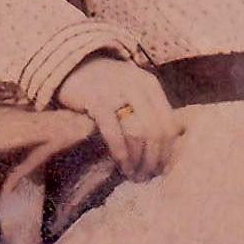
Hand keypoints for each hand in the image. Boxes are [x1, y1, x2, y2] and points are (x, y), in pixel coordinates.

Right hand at [55, 56, 185, 182]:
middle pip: (156, 131)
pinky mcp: (97, 100)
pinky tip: (122, 164)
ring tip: (134, 174)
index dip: (167, 150)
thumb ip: (149, 110)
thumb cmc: (108, 84)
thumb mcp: (134, 90)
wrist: (75, 66)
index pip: (169, 122)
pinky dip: (121, 152)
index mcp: (151, 85)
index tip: (160, 168)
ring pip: (138, 133)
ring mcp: (118, 92)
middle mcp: (138, 86)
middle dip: (154, 159)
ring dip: (138, 160)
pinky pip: (114, 132)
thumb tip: (167, 146)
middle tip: (146, 176)